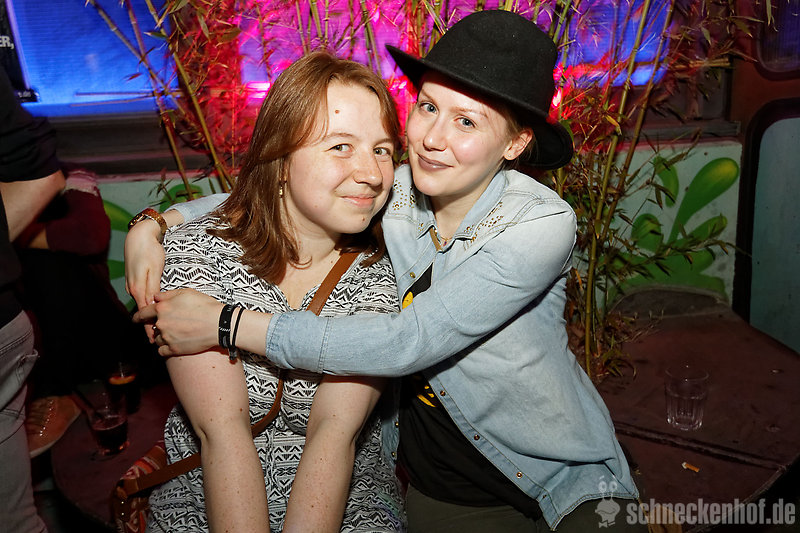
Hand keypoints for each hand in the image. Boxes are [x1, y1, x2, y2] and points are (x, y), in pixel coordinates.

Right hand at [125, 217, 166, 341]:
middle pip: (142, 311)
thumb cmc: (150, 251)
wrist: (139, 236)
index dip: (149, 328)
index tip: (153, 340)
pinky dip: (146, 305)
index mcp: (139, 288)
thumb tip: (153, 305)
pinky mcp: (134, 280)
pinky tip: (152, 310)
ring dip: (148, 316)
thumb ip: (153, 288)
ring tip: (156, 329)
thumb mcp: (155, 270)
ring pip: (141, 304)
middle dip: (149, 325)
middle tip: (157, 340)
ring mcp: (132, 284)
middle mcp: (133, 288)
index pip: (144, 313)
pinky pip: (141, 296)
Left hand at [134, 289, 223, 355]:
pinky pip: (162, 351)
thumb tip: (156, 297)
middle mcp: (161, 323)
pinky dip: (165, 348)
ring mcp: (167, 338)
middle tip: (170, 325)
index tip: (135, 318)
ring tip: (176, 334)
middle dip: (157, 326)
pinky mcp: (174, 349)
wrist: (218, 324)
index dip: (137, 316)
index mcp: (162, 308)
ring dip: (162, 337)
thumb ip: (168, 294)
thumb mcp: (186, 293)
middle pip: (151, 327)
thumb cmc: (205, 306)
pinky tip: (174, 344)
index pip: (143, 313)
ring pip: (157, 339)